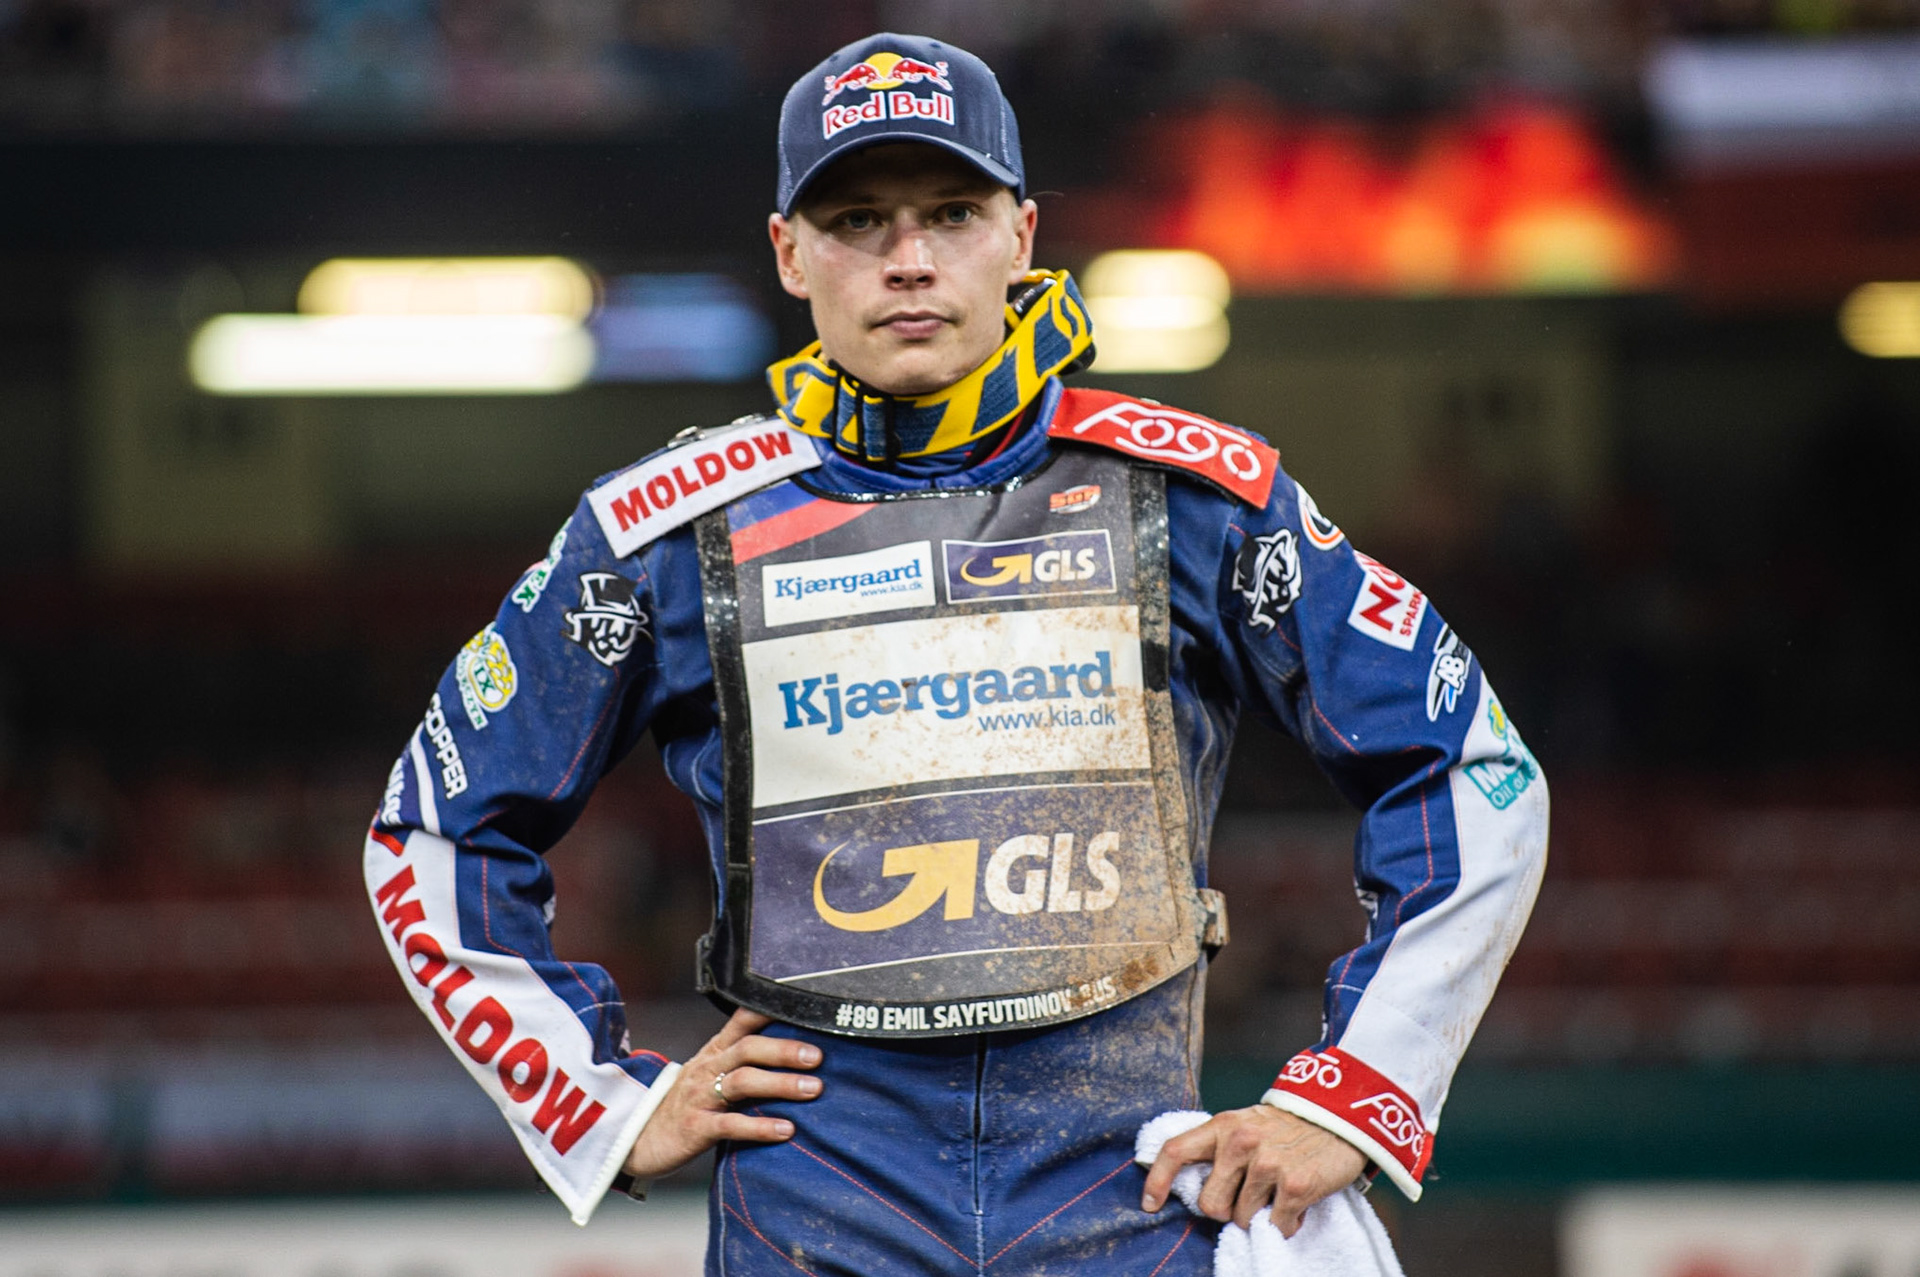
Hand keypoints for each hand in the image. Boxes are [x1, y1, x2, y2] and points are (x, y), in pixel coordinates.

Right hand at [621, 1008, 822, 1180]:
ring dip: (781, 1084)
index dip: (769, 1010)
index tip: (803, 1006)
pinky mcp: (694, 1128)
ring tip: (814, 1089)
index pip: (742, 1021)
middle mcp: (707, 1068)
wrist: (638, 1140)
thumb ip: (743, 1064)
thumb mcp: (709, 1076)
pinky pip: (730, 1124)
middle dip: (784, 1050)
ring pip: (742, 1082)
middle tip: (818, 1057)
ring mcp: (699, 1097)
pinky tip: (786, 1129)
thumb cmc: (685, 1106)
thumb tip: (796, 1055)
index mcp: (714, 1052)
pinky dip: (760, 1126)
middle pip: (747, 1048)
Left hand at [1140, 1105, 1366, 1235]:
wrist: (1341, 1118)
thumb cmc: (1288, 1128)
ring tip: (1277, 1195)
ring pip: (1240, 1219)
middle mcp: (1240, 1143)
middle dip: (1225, 1210)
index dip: (1156, 1181)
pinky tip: (1296, 1206)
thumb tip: (1192, 1188)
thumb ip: (1219, 1150)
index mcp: (1223, 1126)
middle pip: (1208, 1204)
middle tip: (1247, 1199)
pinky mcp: (1294, 1185)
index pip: (1175, 1151)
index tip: (1150, 1205)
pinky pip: (1275, 1227)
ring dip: (1258, 1216)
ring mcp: (1267, 1164)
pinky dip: (1285, 1225)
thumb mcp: (1246, 1125)